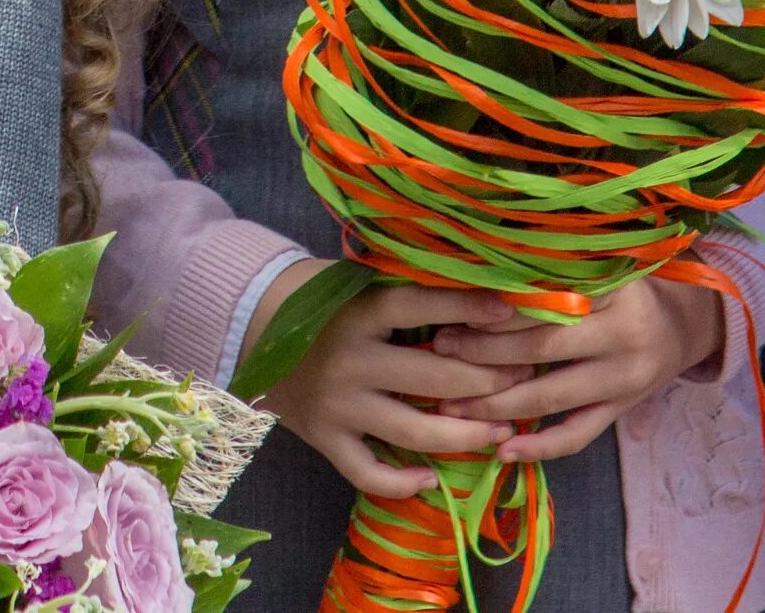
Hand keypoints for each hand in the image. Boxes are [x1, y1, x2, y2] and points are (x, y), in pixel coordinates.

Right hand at [247, 262, 529, 497]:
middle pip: (435, 376)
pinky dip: (402, 482)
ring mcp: (337, 403)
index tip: (512, 313)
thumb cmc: (310, 300)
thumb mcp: (349, 283)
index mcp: (357, 312)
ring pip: (414, 432)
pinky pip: (368, 472)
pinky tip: (432, 478)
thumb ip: (398, 289)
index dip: (468, 308)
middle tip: (522, 382)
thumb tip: (471, 289)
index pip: (420, 306)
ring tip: (500, 432)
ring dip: (466, 435)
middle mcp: (350, 359)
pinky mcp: (324, 436)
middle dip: (488, 381)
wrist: (242, 327)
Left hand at [429, 276, 724, 462]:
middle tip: (440, 349)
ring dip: (497, 404)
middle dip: (482, 353)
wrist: (680, 327)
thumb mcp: (594, 268)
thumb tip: (470, 274)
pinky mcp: (623, 411)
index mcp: (611, 289)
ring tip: (450, 405)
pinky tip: (502, 451)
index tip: (449, 310)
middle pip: (540, 347)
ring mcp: (625, 379)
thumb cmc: (618, 291)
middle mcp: (623, 335)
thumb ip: (547, 272)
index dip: (492, 309)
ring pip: (552, 395)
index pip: (542, 300)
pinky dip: (540, 446)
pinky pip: (579, 434)